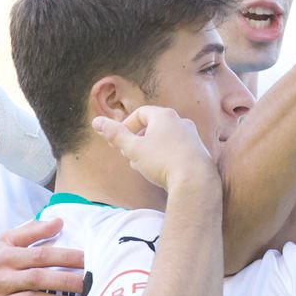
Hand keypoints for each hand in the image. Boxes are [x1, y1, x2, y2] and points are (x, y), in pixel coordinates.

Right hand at [0, 215, 85, 295]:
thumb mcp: (3, 246)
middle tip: (92, 284)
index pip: (40, 255)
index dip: (66, 257)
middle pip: (38, 278)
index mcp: (5, 258)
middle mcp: (0, 279)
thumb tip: (59, 221)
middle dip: (66, 280)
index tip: (89, 260)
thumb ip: (31, 232)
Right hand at [93, 106, 216, 197]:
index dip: (126, 126)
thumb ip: (115, 135)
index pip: (140, 113)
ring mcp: (192, 136)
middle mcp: (181, 122)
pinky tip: (159, 172)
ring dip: (149, 150)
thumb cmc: (163, 162)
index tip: (118, 142)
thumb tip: (96, 121)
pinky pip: (176, 149)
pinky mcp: (199, 151)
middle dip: (137, 140)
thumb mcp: (133, 149)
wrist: (196, 182)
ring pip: (164, 139)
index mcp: (165, 116)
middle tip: (128, 155)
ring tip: (141, 166)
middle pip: (153, 126)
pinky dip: (164, 156)